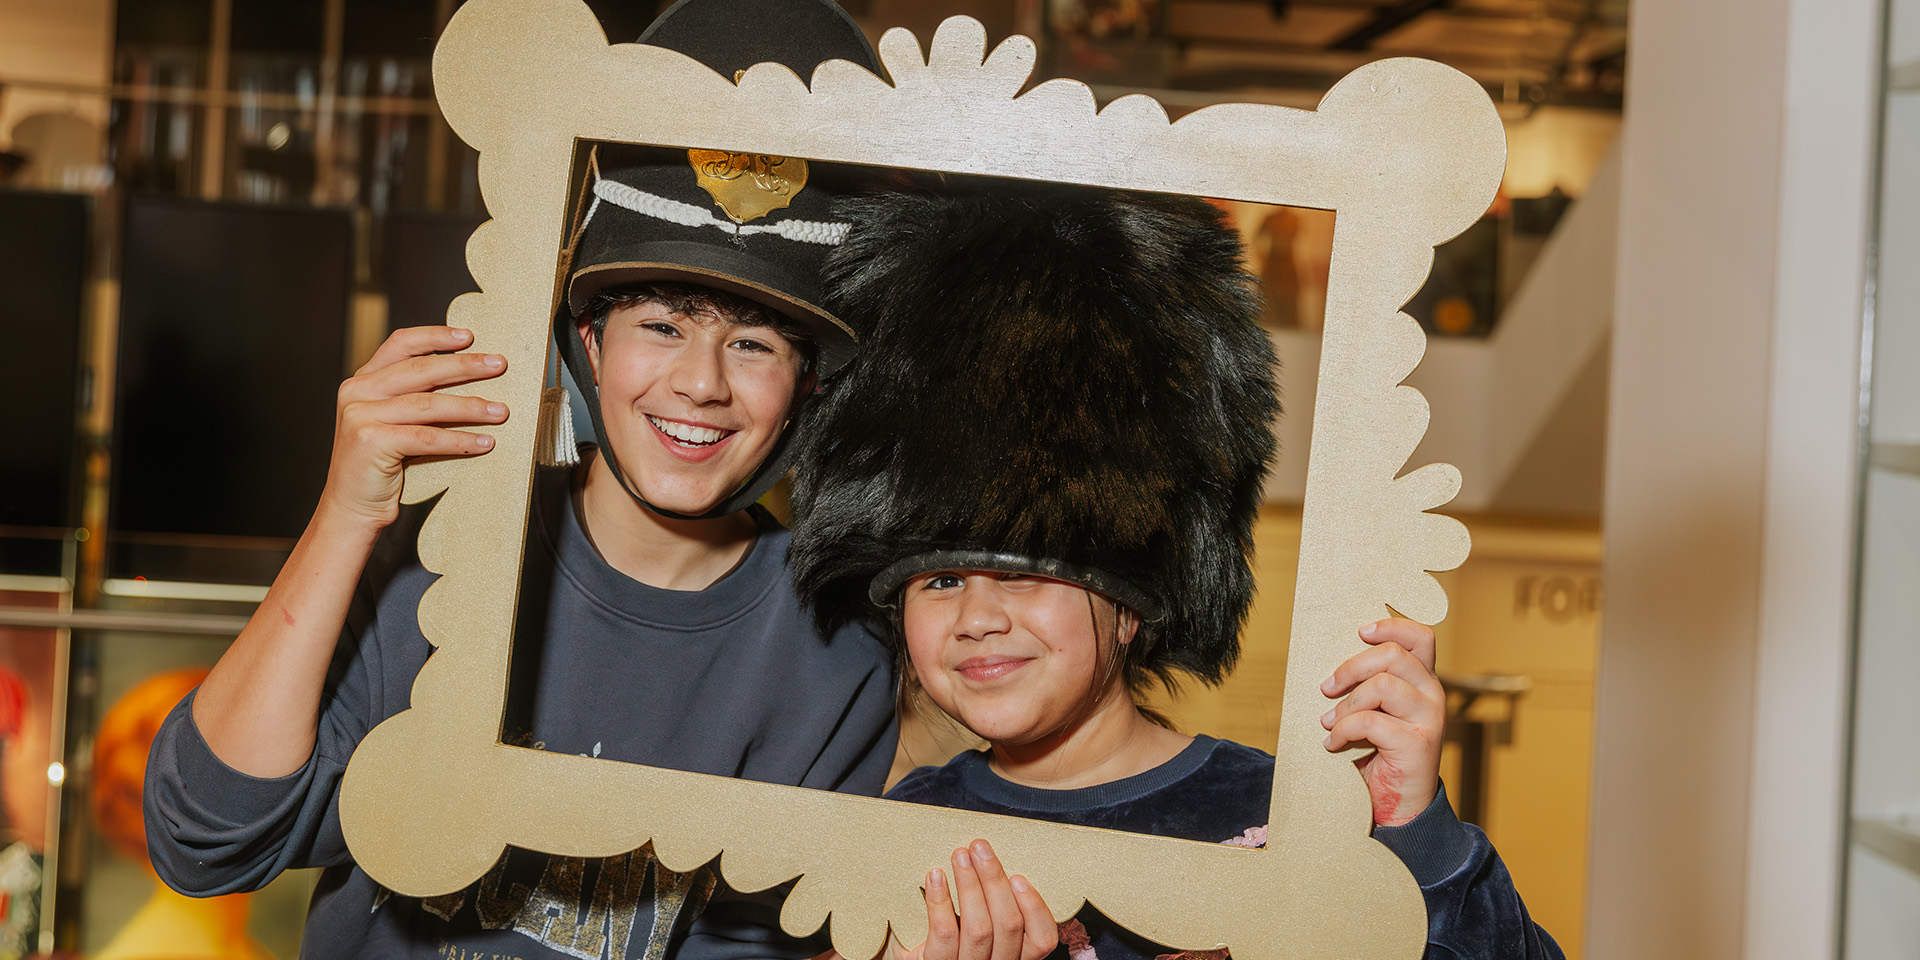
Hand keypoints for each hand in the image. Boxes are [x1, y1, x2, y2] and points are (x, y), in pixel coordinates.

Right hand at [323, 326, 508, 528]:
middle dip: (465, 366)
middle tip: (499, 365)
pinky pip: (427, 437)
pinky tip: (484, 442)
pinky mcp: (370, 441)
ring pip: (429, 404)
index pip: (401, 344)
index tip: (469, 336)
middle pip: (421, 370)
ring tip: (500, 411)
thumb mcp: (393, 422)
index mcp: (363, 381)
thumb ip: (414, 398)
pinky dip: (460, 440)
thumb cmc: (381, 467)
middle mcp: (357, 392)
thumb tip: (468, 378)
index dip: (436, 336)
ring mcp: (360, 415)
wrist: (351, 509)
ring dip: (471, 406)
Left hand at [895, 840, 1056, 959]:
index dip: (1035, 907)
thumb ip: (997, 909)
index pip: (1042, 940)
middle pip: (1008, 925)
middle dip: (994, 879)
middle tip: (980, 849)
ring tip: (960, 856)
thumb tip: (995, 862)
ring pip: (979, 928)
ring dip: (970, 884)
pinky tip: (935, 877)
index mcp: (1015, 958)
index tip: (1018, 877)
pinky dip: (940, 900)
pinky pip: (944, 933)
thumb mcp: (985, 935)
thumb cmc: (953, 944)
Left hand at [1319, 617, 1443, 826]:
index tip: (1360, 632)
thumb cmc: (1379, 755)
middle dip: (1351, 667)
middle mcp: (1433, 694)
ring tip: (1329, 722)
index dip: (1391, 626)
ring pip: (1383, 685)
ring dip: (1346, 704)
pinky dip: (1343, 730)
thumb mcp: (1374, 712)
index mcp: (1422, 681)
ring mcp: (1430, 718)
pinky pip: (1371, 721)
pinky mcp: (1418, 743)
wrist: (1399, 807)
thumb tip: (1331, 668)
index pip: (1420, 637)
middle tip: (1327, 687)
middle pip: (1394, 654)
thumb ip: (1367, 687)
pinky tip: (1333, 744)